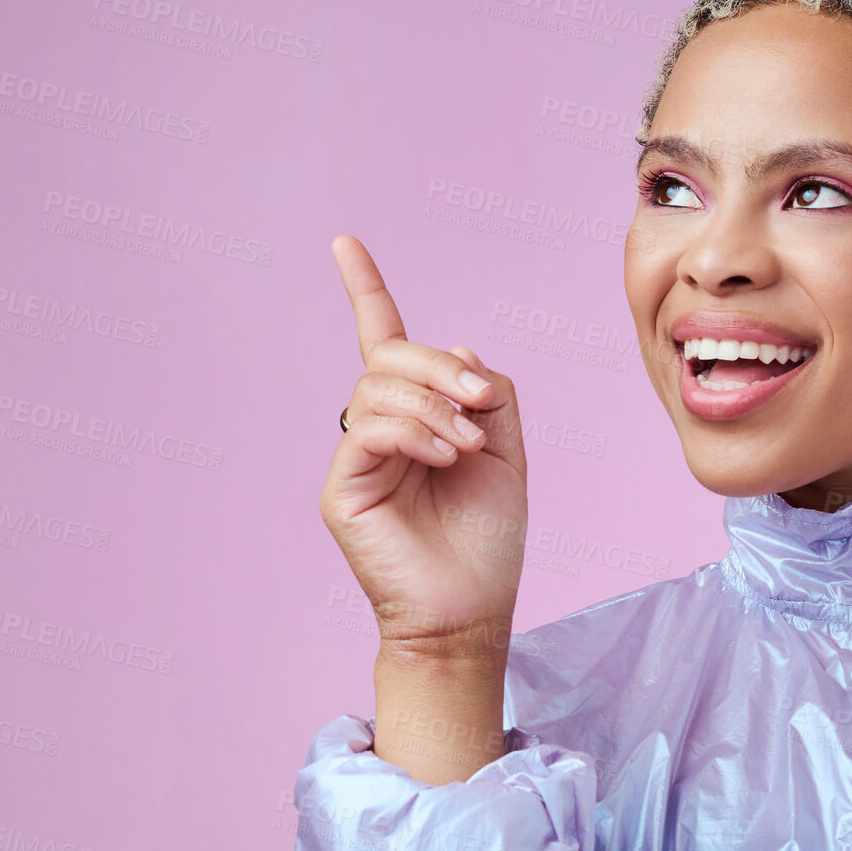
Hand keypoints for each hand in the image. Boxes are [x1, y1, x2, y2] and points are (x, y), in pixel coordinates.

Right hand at [320, 235, 528, 656]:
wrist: (472, 607)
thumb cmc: (488, 536)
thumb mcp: (508, 448)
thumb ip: (488, 392)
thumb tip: (457, 351)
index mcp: (415, 414)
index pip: (383, 340)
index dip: (364, 289)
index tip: (344, 243)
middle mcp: (378, 428)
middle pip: (390, 355)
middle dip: (441, 366)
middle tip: (483, 405)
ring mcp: (356, 457)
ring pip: (378, 386)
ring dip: (435, 404)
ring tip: (468, 446)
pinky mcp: (343, 488)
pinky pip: (369, 427)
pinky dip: (415, 431)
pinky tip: (445, 457)